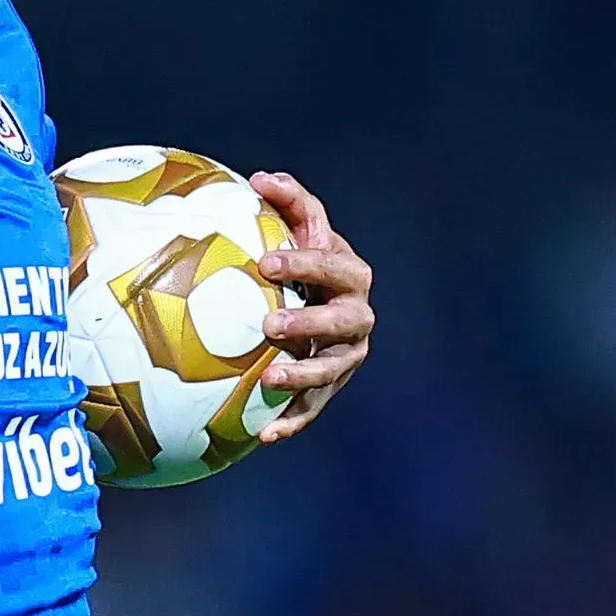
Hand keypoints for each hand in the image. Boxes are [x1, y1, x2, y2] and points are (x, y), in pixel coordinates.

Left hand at [248, 171, 373, 443]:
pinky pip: (313, 410)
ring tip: (268, 378)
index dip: (304, 263)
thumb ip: (286, 202)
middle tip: (270, 324)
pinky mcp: (329, 389)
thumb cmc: (295, 264)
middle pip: (342, 320)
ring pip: (332, 369)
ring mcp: (346, 355)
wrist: (308, 312)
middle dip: (309, 321)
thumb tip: (259, 179)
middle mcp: (355, 315)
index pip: (332, 263)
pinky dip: (291, 422)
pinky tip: (264, 436)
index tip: (265, 263)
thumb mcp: (295, 230)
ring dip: (303, 375)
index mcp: (348, 273)